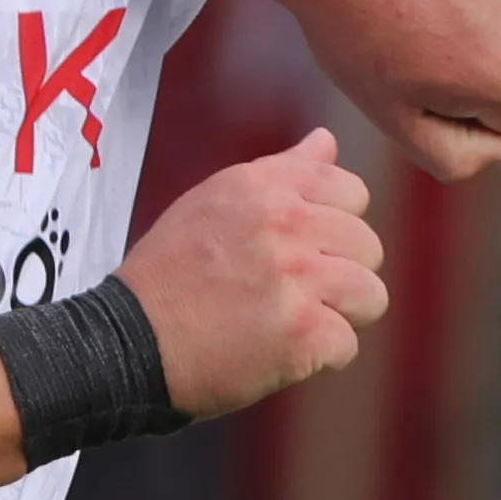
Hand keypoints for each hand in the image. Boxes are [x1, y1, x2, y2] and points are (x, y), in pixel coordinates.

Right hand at [124, 131, 386, 415]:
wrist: (128, 342)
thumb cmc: (169, 274)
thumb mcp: (215, 201)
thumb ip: (280, 172)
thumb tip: (326, 140)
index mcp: (266, 187)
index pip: (351, 192)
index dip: (334, 227)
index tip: (301, 250)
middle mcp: (287, 225)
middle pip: (368, 247)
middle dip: (340, 275)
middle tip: (293, 294)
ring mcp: (298, 279)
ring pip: (371, 295)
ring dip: (340, 317)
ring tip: (295, 324)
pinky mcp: (303, 333)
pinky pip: (347, 345)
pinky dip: (319, 358)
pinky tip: (281, 353)